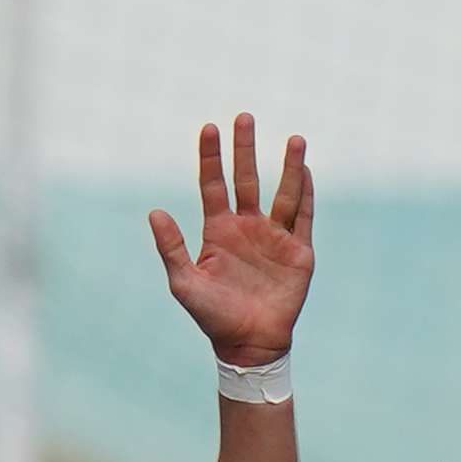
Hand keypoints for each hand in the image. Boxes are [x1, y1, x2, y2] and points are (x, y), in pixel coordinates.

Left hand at [148, 114, 313, 365]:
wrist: (248, 344)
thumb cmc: (212, 316)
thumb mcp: (184, 283)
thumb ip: (171, 247)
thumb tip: (154, 211)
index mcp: (218, 231)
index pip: (213, 186)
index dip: (210, 158)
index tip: (209, 128)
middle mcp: (246, 227)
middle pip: (246, 179)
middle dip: (245, 149)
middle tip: (244, 117)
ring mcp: (274, 237)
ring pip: (282, 192)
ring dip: (288, 165)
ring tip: (294, 138)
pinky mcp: (298, 251)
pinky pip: (303, 216)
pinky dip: (306, 193)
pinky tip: (306, 171)